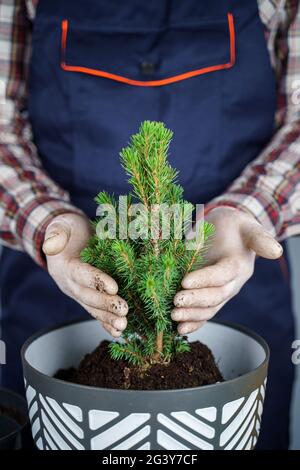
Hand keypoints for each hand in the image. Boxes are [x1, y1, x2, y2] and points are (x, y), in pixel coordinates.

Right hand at [43, 213, 127, 336]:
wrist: (68, 240)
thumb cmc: (69, 230)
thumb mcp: (62, 224)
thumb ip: (57, 232)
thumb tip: (52, 244)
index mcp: (65, 266)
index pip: (80, 274)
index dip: (96, 280)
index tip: (114, 286)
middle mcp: (70, 284)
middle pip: (87, 296)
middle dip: (106, 304)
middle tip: (124, 309)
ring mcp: (79, 293)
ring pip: (93, 308)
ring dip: (108, 318)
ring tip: (123, 324)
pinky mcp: (88, 298)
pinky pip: (96, 314)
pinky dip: (107, 324)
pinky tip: (120, 331)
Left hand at [172, 207, 282, 333]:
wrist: (229, 233)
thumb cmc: (233, 226)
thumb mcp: (245, 225)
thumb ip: (259, 237)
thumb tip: (276, 251)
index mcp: (238, 266)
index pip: (222, 275)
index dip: (204, 279)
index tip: (184, 281)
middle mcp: (232, 283)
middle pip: (215, 296)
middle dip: (195, 301)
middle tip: (175, 302)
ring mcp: (222, 293)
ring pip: (209, 309)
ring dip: (192, 315)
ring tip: (173, 316)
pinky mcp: (212, 298)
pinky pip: (205, 314)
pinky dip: (193, 323)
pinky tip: (180, 330)